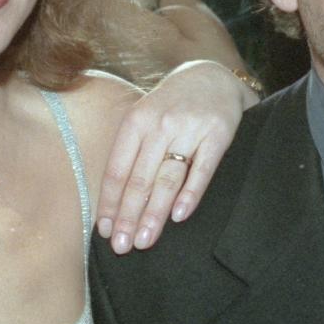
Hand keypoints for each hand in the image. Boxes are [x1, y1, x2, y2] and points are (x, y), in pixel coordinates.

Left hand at [95, 60, 257, 253]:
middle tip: (123, 247)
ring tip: (145, 241)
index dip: (110, 203)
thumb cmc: (171, 106)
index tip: (105, 232)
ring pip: (167, 179)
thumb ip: (132, 153)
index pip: (118, 170)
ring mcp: (190, 128)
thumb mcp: (145, 118)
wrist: (213, 76)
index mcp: (136, 120)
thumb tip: (114, 203)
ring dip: (155, 213)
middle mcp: (160, 124)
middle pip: (140, 179)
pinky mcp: (218, 134)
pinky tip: (179, 217)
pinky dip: (190, 194)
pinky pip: (202, 170)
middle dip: (129, 217)